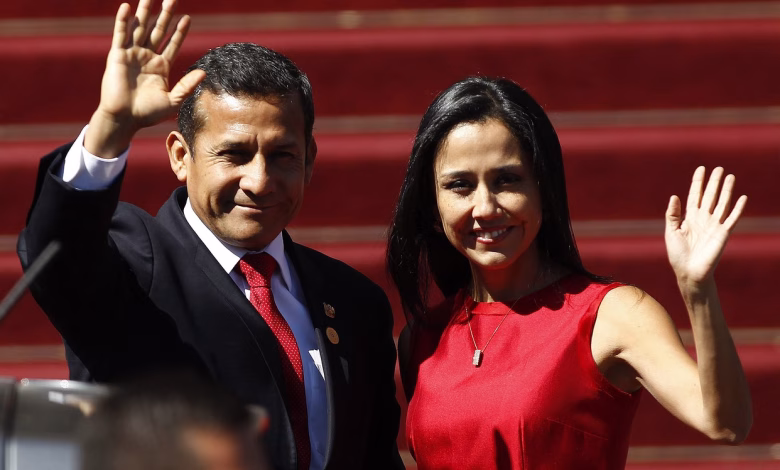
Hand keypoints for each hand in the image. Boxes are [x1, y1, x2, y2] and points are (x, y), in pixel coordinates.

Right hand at [85, 0, 205, 157]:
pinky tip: (127, 7)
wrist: (124, 119)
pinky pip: (120, 34)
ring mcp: (132, 54)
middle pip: (158, 31)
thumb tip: (204, 73)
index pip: (172, 43)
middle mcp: (146, 57)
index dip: (180, 31)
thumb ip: (187, 86)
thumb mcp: (173, 100)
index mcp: (161, 67)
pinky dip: (123, 21)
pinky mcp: (117, 56)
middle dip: (165, 15)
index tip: (187, 18)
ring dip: (145, 12)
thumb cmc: (147, 114)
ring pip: (140, 28)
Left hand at [665, 166, 746, 286]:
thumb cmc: (677, 254)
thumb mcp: (671, 232)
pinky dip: (737, 208)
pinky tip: (742, 197)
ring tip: (730, 176)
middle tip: (719, 168)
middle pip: (710, 196)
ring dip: (726, 190)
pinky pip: (732, 218)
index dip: (698, 182)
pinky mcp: (723, 234)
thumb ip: (672, 214)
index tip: (701, 168)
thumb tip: (674, 196)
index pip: (695, 196)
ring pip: (722, 203)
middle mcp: (703, 219)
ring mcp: (714, 225)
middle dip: (714, 182)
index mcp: (689, 218)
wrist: (689, 272)